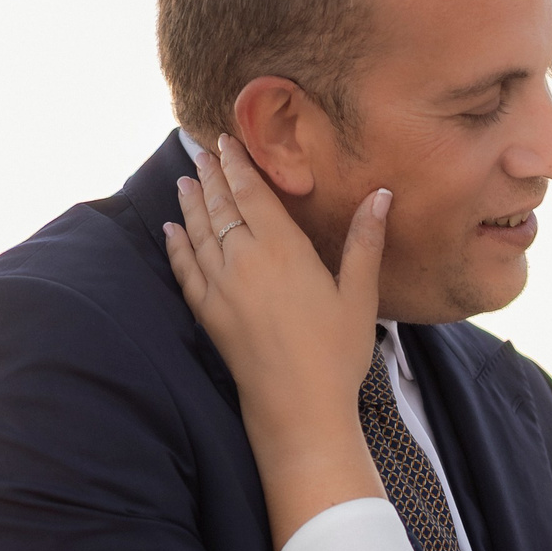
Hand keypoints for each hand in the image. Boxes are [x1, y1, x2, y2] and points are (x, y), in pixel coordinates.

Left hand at [165, 135, 392, 549]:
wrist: (297, 408)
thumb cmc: (337, 354)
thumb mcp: (359, 296)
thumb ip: (365, 242)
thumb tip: (382, 194)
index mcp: (283, 250)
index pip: (252, 193)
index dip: (238, 165)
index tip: (227, 142)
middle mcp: (244, 261)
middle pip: (220, 207)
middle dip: (210, 177)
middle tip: (201, 151)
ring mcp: (221, 288)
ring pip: (198, 233)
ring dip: (189, 204)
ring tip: (184, 180)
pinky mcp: (208, 315)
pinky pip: (185, 270)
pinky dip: (175, 247)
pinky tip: (169, 231)